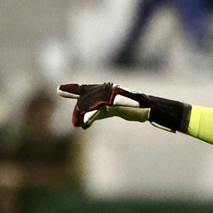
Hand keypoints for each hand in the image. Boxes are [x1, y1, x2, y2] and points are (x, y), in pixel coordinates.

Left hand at [57, 83, 187, 131]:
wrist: (154, 109)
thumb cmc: (138, 110)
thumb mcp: (116, 112)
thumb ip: (101, 112)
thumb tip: (86, 120)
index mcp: (108, 92)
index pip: (88, 89)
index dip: (74, 88)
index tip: (61, 88)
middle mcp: (108, 90)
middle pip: (86, 91)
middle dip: (72, 92)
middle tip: (59, 90)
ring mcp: (111, 95)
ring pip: (90, 102)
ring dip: (82, 114)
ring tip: (77, 124)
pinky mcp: (115, 102)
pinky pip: (98, 109)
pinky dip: (90, 117)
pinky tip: (84, 125)